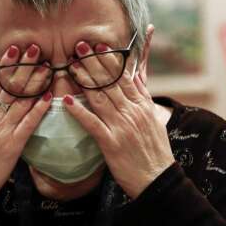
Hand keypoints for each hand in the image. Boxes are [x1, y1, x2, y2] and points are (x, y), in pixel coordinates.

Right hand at [0, 45, 52, 225]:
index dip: (6, 65)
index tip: (16, 49)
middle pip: (10, 87)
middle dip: (24, 67)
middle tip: (37, 49)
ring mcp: (1, 131)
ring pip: (21, 101)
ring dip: (36, 83)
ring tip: (48, 67)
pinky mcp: (12, 146)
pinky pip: (28, 123)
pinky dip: (39, 109)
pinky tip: (49, 97)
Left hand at [63, 40, 174, 198]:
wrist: (158, 179)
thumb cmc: (155, 151)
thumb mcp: (154, 119)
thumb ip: (143, 97)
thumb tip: (137, 76)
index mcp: (143, 105)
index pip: (125, 76)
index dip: (111, 60)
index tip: (99, 45)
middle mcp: (133, 112)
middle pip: (111, 82)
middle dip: (95, 63)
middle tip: (80, 46)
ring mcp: (122, 126)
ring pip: (101, 98)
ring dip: (85, 80)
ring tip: (72, 65)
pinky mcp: (112, 143)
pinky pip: (93, 124)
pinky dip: (79, 112)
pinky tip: (66, 102)